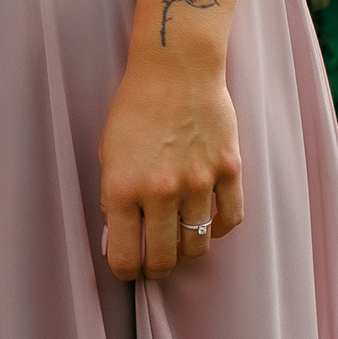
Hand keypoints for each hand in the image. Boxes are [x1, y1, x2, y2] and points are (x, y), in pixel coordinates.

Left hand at [97, 36, 244, 282]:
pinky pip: (229, 220)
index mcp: (122, 188)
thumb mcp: (108, 153)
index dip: (126, 271)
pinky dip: (218, 228)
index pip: (125, 257)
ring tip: (180, 241)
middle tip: (155, 262)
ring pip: (198, 245)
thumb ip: (112, 198)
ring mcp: (198, 182)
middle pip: (164, 259)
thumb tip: (118, 240)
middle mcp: (160, 190)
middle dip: (156, 268)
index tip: (130, 267)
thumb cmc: (135, 107)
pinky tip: (207, 221)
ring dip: (187, 250)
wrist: (175, 67)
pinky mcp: (228, 170)